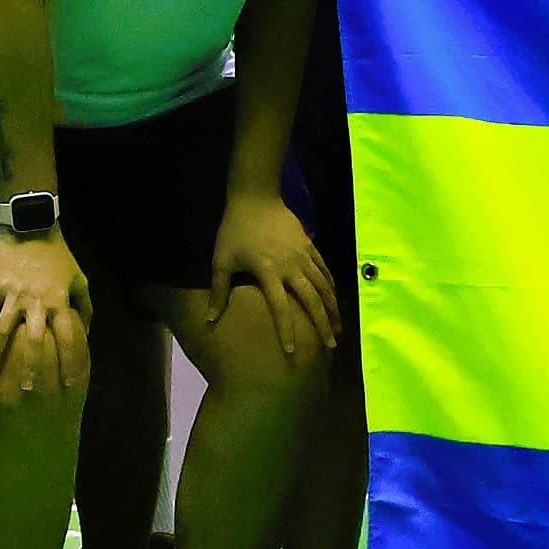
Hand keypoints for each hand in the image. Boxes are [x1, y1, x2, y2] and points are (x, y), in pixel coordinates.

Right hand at [0, 229, 91, 405]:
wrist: (32, 228)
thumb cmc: (60, 257)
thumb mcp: (80, 280)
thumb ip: (84, 308)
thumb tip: (86, 334)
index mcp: (59, 301)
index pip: (67, 336)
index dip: (69, 360)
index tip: (68, 382)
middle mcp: (36, 301)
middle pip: (34, 339)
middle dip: (30, 365)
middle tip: (26, 389)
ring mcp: (13, 295)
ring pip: (3, 330)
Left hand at [213, 189, 337, 362]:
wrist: (255, 197)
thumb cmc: (235, 230)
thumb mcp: (221, 260)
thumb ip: (219, 291)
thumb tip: (210, 320)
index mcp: (269, 272)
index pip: (281, 307)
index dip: (287, 330)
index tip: (293, 352)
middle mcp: (291, 267)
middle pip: (312, 299)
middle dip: (323, 324)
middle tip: (330, 346)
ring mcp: (304, 255)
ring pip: (324, 286)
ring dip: (333, 308)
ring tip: (338, 328)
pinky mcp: (310, 246)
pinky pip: (325, 269)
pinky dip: (332, 287)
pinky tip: (335, 300)